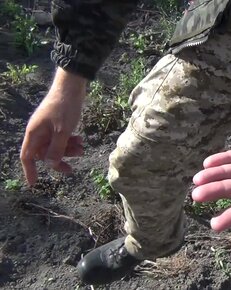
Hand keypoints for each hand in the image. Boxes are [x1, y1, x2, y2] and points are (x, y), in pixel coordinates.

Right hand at [20, 68, 86, 185]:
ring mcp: (48, 127)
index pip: (28, 156)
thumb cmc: (65, 107)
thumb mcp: (63, 131)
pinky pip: (62, 137)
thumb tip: (50, 164)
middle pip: (44, 153)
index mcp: (34, 133)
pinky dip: (70, 141)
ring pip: (55, 145)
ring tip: (82, 148)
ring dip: (68, 150)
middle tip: (72, 167)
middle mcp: (39, 131)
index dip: (30, 170)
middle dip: (58, 159)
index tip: (34, 183)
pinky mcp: (58, 123)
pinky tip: (81, 140)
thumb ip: (56, 148)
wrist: (71, 86)